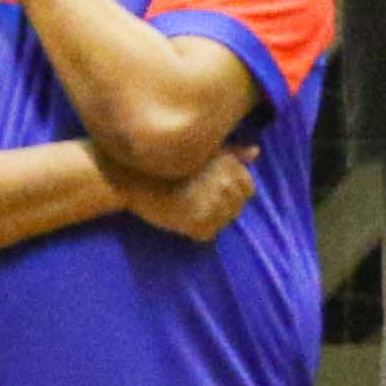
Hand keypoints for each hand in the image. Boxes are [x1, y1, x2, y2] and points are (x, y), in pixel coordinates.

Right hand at [108, 143, 253, 242]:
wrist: (130, 174)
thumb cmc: (165, 160)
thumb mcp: (201, 150)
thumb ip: (231, 152)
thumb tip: (255, 152)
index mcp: (230, 164)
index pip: (247, 190)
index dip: (228, 191)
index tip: (206, 187)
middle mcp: (227, 183)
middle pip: (235, 208)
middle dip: (218, 206)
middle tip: (191, 197)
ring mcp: (214, 203)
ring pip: (222, 223)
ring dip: (207, 219)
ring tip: (184, 206)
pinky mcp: (198, 221)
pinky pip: (206, 235)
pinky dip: (195, 231)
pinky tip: (179, 217)